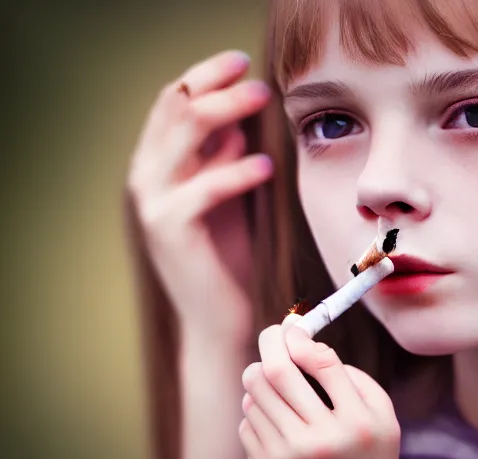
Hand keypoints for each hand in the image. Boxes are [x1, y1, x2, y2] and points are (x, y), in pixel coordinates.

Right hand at [127, 50, 271, 343]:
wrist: (219, 316)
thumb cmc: (227, 254)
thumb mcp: (227, 194)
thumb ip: (223, 157)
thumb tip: (238, 116)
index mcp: (160, 163)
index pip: (174, 102)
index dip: (205, 75)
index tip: (241, 61)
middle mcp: (149, 176)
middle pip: (175, 108)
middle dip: (216, 84)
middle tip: (258, 80)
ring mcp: (154, 202)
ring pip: (182, 136)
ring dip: (225, 110)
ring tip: (262, 99)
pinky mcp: (170, 231)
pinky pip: (203, 188)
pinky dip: (235, 171)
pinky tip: (265, 165)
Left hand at [239, 315, 410, 458]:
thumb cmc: (372, 456)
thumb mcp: (382, 414)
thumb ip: (352, 377)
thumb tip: (305, 344)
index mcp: (356, 422)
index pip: (320, 362)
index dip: (300, 336)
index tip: (294, 326)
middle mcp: (321, 441)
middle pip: (276, 373)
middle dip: (271, 343)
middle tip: (274, 335)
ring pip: (255, 394)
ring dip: (262, 378)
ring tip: (278, 382)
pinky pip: (248, 422)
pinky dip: (258, 410)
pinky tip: (278, 418)